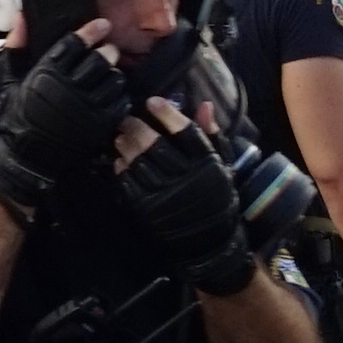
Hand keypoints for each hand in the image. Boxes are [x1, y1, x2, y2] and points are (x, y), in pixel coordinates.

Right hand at [0, 24, 131, 216]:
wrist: (27, 157)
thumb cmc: (19, 116)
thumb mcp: (10, 79)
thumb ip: (16, 47)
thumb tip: (21, 17)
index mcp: (47, 73)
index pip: (75, 43)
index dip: (91, 31)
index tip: (102, 25)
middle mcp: (68, 88)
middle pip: (100, 59)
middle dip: (106, 52)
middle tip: (107, 52)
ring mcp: (86, 107)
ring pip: (113, 79)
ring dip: (114, 73)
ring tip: (108, 74)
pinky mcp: (100, 125)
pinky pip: (120, 102)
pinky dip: (119, 95)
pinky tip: (111, 94)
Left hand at [107, 100, 256, 289]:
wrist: (208, 240)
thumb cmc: (214, 194)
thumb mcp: (222, 163)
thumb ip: (212, 135)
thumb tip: (203, 104)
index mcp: (207, 163)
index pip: (186, 131)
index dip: (167, 114)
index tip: (152, 102)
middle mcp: (186, 177)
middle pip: (156, 143)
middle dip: (138, 126)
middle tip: (128, 118)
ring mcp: (164, 193)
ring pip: (138, 160)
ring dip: (125, 144)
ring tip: (121, 136)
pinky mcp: (146, 208)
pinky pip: (127, 181)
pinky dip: (120, 167)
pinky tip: (120, 159)